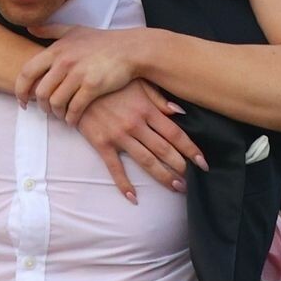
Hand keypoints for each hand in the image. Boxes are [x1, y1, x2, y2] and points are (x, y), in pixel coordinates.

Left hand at [16, 24, 144, 123]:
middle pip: (41, 92)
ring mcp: (78, 74)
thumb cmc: (102, 41)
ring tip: (61, 115)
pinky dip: (71, 118)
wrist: (130, 50)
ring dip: (56, 113)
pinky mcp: (93, 87)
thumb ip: (50, 30)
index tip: (23, 101)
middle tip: (48, 111)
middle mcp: (64, 62)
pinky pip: (74, 109)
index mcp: (56, 50)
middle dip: (42, 106)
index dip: (20, 90)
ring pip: (56, 103)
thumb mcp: (74, 30)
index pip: (27, 72)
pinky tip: (73, 120)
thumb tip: (29, 27)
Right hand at [75, 80, 208, 202]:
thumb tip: (180, 112)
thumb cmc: (110, 82)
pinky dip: (124, 184)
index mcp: (146, 109)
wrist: (77, 86)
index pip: (175, 133)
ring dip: (162, 176)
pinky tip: (134, 198)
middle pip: (164, 150)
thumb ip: (158, 98)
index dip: (190, 149)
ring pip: (145, 160)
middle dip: (180, 167)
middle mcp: (135, 124)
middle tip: (191, 181)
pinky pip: (115, 168)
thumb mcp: (137, 83)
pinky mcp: (102, 143)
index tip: (202, 163)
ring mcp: (118, 135)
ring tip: (175, 188)